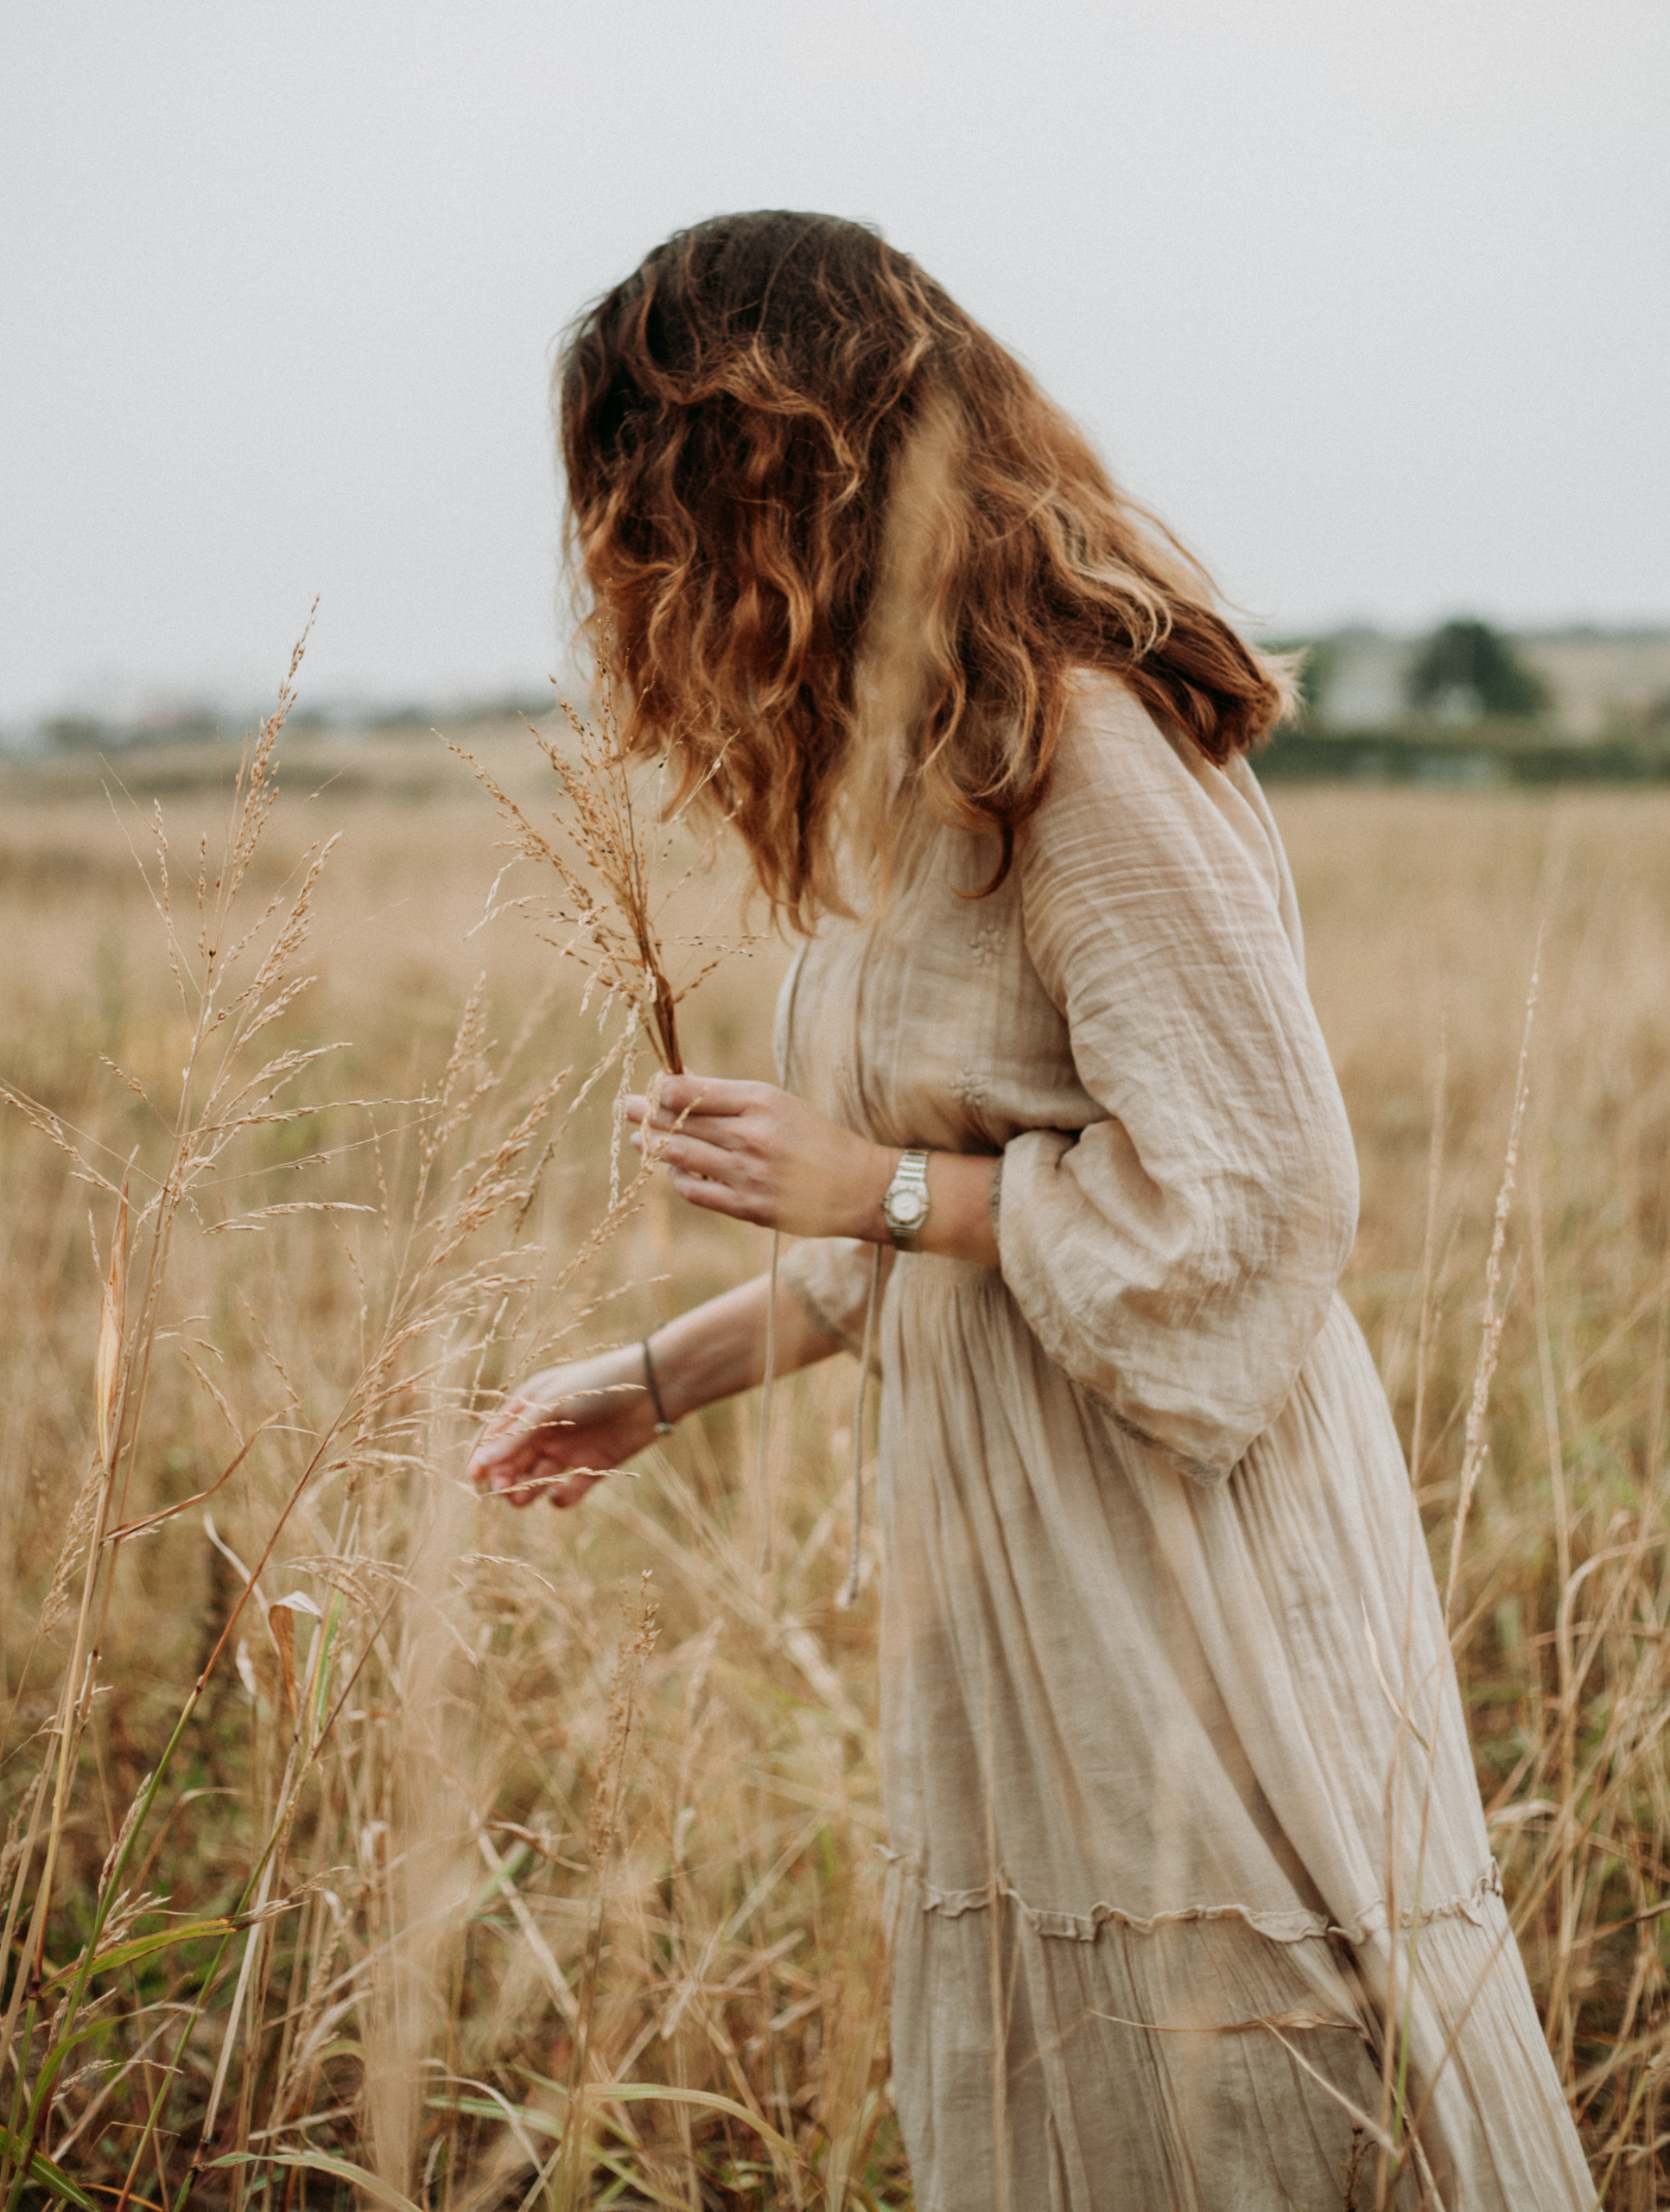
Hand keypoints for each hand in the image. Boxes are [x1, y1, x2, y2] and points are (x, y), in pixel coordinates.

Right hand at [467, 1347, 653, 1508]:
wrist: (653, 1389)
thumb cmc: (597, 1386)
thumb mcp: (552, 1406)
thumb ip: (517, 1436)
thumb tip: (482, 1463)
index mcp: (530, 1406)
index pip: (496, 1436)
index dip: (484, 1456)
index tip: (476, 1477)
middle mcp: (546, 1429)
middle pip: (514, 1462)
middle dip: (505, 1478)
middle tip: (504, 1490)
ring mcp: (569, 1449)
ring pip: (537, 1478)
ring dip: (526, 1491)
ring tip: (522, 1498)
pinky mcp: (594, 1466)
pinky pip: (569, 1489)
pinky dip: (561, 1497)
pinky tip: (559, 1493)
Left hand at [625, 1074, 893, 1240]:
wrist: (860, 1187)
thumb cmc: (818, 1139)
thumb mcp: (780, 1104)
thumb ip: (728, 1095)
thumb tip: (680, 1079)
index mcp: (762, 1101)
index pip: (691, 1092)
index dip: (662, 1089)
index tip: (652, 1088)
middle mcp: (752, 1136)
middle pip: (680, 1123)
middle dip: (647, 1114)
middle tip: (627, 1108)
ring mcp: (748, 1174)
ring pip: (682, 1156)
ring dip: (654, 1146)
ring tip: (639, 1140)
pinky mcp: (748, 1207)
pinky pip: (696, 1192)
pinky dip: (679, 1180)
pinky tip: (674, 1172)